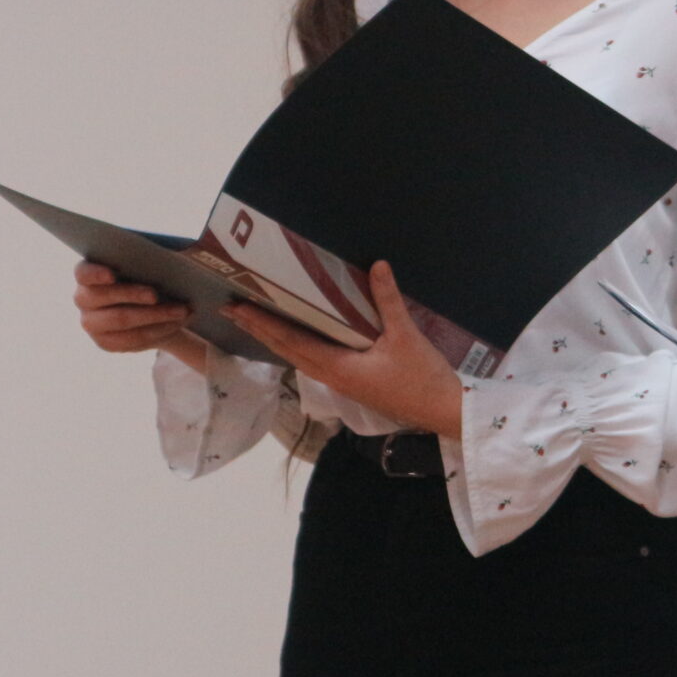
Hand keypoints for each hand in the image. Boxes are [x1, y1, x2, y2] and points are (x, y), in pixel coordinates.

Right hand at [73, 262, 198, 360]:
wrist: (154, 308)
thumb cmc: (150, 275)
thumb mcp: (151, 262)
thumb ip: (156, 252)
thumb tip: (184, 246)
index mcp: (87, 272)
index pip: (83, 272)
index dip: (95, 273)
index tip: (111, 274)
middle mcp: (83, 298)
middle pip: (102, 296)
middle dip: (131, 294)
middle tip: (155, 295)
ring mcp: (91, 323)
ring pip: (121, 319)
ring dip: (154, 315)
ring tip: (181, 310)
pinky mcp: (106, 342)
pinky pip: (132, 339)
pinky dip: (157, 330)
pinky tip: (176, 323)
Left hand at [220, 261, 462, 437]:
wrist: (443, 412)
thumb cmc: (422, 378)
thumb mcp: (406, 336)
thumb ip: (388, 300)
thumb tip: (377, 265)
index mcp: (337, 367)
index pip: (291, 341)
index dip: (264, 323)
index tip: (239, 308)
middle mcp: (332, 377)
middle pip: (287, 351)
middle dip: (260, 330)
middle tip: (233, 310)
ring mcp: (342, 383)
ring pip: (299, 358)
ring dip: (276, 339)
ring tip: (256, 321)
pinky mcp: (353, 383)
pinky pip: (315, 361)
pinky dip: (297, 346)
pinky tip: (297, 338)